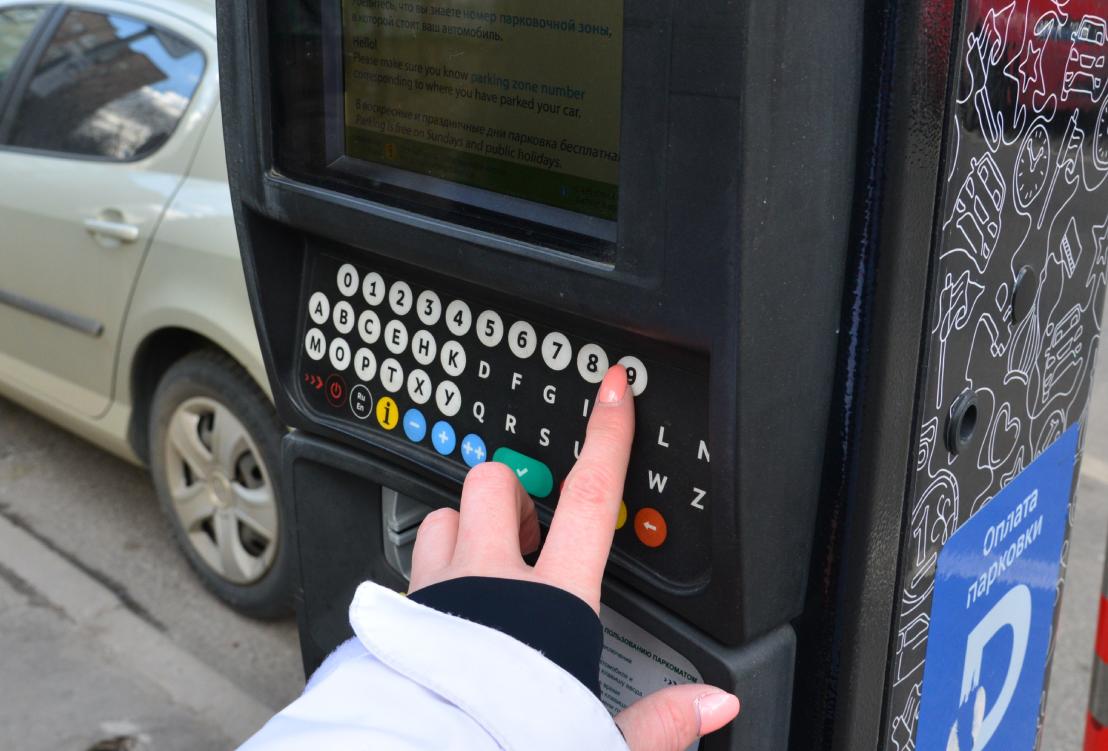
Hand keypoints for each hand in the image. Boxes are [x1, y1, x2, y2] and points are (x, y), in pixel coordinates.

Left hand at [407, 365, 740, 750]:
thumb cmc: (507, 743)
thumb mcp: (598, 737)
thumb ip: (658, 720)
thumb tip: (714, 704)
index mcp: (551, 603)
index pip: (589, 497)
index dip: (607, 436)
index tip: (611, 391)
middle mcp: (487, 584)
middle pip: (498, 484)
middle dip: (514, 490)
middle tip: (529, 531)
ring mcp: (434, 596)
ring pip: (443, 519)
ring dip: (462, 532)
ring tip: (481, 573)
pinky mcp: (394, 622)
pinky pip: (407, 574)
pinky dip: (426, 583)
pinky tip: (439, 620)